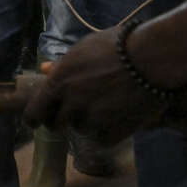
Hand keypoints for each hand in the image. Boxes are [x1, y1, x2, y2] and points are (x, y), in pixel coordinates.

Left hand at [23, 28, 173, 143]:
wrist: (152, 58)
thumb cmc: (118, 47)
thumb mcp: (84, 50)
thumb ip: (62, 66)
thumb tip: (43, 70)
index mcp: (58, 82)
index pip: (34, 112)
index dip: (34, 119)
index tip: (37, 122)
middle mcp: (70, 103)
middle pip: (55, 125)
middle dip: (60, 121)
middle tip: (71, 115)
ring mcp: (91, 119)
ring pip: (80, 130)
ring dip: (86, 123)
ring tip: (103, 108)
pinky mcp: (111, 132)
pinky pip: (100, 140)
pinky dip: (106, 133)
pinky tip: (116, 119)